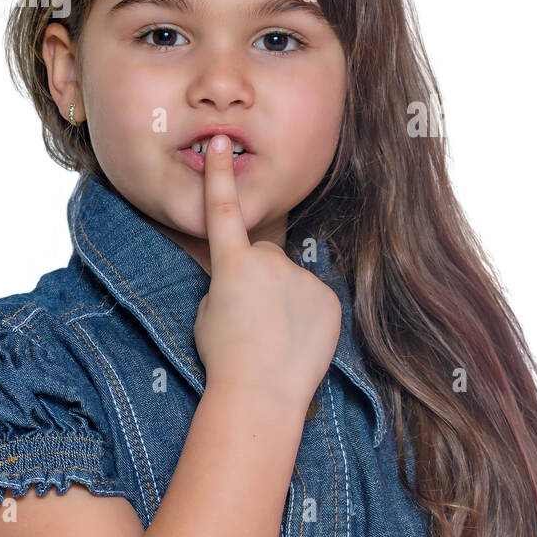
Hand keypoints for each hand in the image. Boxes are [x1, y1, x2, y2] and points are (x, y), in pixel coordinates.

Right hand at [191, 134, 341, 411]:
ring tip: (273, 338)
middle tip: (250, 320)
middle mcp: (270, 261)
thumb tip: (247, 279)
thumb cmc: (224, 357)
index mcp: (232, 264)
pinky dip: (306, 316)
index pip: (223, 210)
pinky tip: (296, 341)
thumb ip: (227, 283)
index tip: (219, 143)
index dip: (219, 175)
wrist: (261, 393)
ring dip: (283, 300)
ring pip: (290, 281)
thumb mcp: (208, 314)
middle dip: (258, 279)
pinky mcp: (329, 298)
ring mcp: (303, 278)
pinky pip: (314, 299)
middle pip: (263, 258)